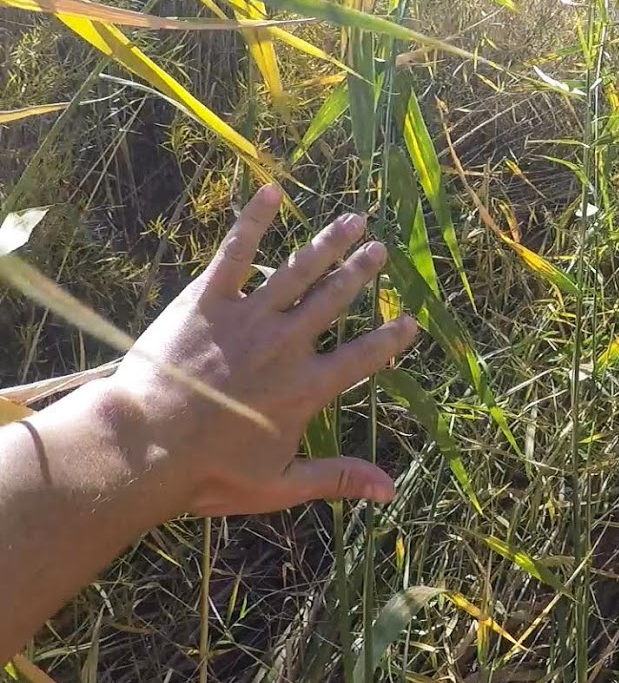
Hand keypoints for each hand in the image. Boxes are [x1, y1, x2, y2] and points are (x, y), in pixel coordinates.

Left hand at [102, 185, 418, 519]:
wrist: (144, 447)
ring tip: (353, 220)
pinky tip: (271, 191)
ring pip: (299, 271)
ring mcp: (248, 318)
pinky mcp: (207, 301)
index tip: (410, 322)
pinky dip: (254, 220)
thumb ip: (338, 479)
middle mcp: (287, 345)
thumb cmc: (208, 473)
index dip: (390, 340)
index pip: (362, 359)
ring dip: (329, 243)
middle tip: (381, 250)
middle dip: (361, 273)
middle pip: (334, 301)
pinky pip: (236, 252)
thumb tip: (390, 491)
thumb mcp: (279, 486)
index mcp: (307, 389)